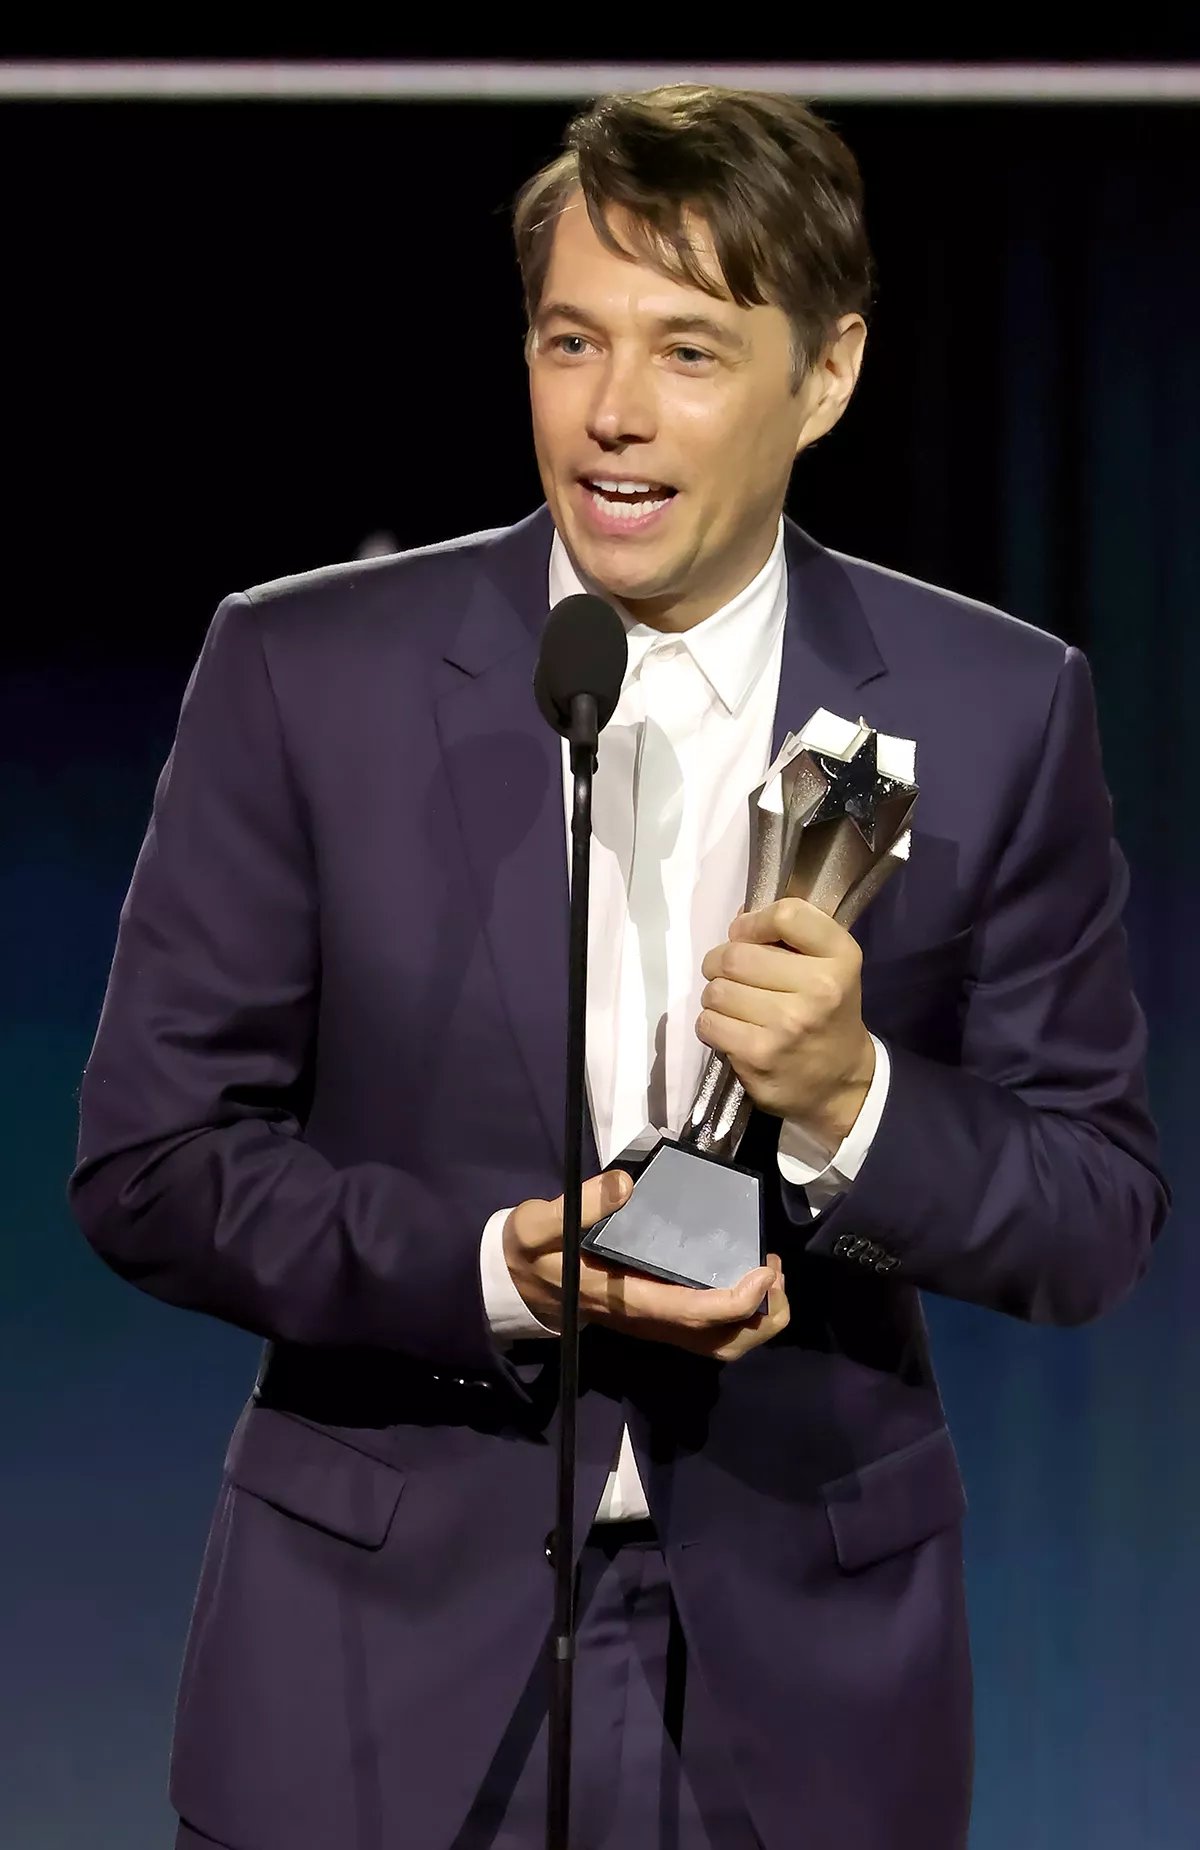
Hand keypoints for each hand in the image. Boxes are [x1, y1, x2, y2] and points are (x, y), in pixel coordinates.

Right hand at [503, 1169, 789, 1362]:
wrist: (518, 1284)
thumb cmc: (532, 1253)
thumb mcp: (538, 1225)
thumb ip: (578, 1207)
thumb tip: (624, 1186)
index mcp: (628, 1301)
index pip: (693, 1314)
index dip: (737, 1300)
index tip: (763, 1268)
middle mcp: (649, 1322)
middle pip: (721, 1345)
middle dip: (762, 1316)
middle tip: (773, 1268)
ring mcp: (657, 1325)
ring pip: (721, 1346)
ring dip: (757, 1319)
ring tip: (768, 1273)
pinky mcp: (660, 1319)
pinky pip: (711, 1334)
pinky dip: (741, 1315)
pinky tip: (745, 1278)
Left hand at [697, 897, 874, 1152]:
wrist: (841, 1081)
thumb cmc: (828, 1011)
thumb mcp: (830, 964)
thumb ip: (789, 934)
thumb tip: (738, 918)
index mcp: (840, 957)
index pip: (785, 915)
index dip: (753, 923)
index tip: (746, 936)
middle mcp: (819, 989)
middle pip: (736, 956)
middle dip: (721, 962)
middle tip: (728, 973)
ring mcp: (788, 1025)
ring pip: (716, 990)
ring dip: (716, 995)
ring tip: (734, 1004)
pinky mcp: (759, 1056)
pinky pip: (709, 1023)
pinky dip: (711, 1023)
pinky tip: (731, 1029)